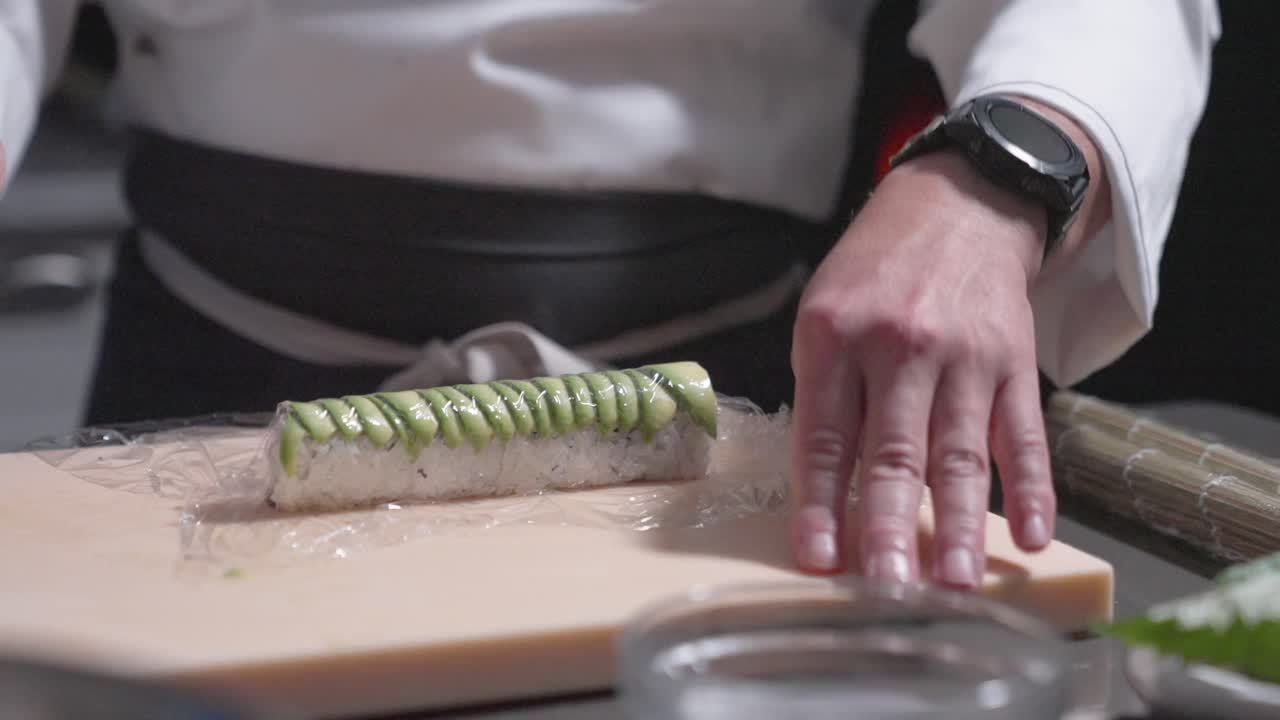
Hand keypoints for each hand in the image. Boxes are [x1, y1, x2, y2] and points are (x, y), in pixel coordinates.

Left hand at [789, 95, 1109, 587]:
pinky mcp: (1015, 362)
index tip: (819, 560)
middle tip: (889, 589)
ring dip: (962, 525)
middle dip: (892, 527)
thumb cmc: (874, 273)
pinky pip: (1025, 434)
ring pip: (962, 454)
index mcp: (836, 338)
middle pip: (896, 453)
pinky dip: (1033, 488)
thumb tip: (822, 490)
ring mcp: (965, 357)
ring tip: (958, 585)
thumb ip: (822, 395)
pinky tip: (1033, 536)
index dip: (822, 505)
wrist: (957, 206)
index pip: (826, 438)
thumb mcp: (821, 314)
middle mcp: (901, 348)